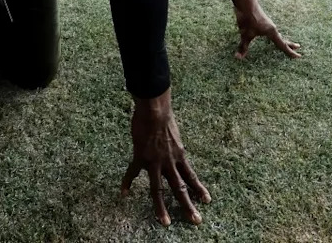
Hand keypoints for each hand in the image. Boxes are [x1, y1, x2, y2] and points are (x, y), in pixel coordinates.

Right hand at [120, 88, 210, 225]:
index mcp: (180, 156)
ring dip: (161, 207)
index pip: (192, 177)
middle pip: (180, 188)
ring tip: (165, 222)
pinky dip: (127, 182)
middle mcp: (170, 162)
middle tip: (196, 221)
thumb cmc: (165, 118)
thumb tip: (175, 153)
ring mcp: (155, 162)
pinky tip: (124, 192)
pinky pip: (132, 173)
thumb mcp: (175, 136)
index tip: (207, 201)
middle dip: (188, 206)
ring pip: (158, 190)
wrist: (154, 110)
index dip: (199, 189)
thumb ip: (174, 149)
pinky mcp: (140, 157)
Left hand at [231, 0, 300, 59]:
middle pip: (283, 39)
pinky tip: (271, 35)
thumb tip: (238, 57)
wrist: (246, 3)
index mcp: (271, 32)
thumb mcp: (245, 34)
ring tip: (286, 43)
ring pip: (277, 34)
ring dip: (282, 39)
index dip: (290, 52)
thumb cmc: (247, 18)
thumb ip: (243, 46)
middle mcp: (272, 28)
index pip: (282, 45)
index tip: (298, 56)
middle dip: (289, 44)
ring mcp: (268, 24)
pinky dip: (275, 35)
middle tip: (298, 47)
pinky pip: (272, 31)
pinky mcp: (264, 21)